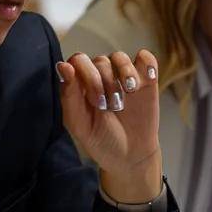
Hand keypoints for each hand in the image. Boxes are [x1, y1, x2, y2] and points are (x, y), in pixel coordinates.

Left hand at [58, 49, 161, 203]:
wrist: (131, 155)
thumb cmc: (101, 139)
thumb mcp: (79, 124)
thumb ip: (69, 95)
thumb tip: (63, 65)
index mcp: (81, 83)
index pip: (79, 60)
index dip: (87, 75)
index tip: (95, 100)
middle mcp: (102, 75)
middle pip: (101, 60)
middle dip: (106, 83)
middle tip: (111, 107)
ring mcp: (124, 76)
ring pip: (121, 57)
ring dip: (124, 74)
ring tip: (129, 92)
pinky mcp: (147, 78)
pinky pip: (146, 58)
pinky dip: (146, 65)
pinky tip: (142, 84)